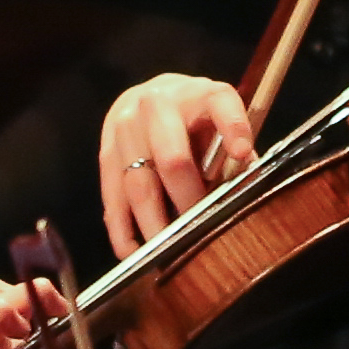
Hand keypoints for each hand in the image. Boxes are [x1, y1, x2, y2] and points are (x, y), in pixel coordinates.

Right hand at [96, 72, 256, 251]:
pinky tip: (134, 253)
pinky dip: (122, 230)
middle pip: (172, 158)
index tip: (243, 153)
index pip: (221, 104)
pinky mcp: (105, 153)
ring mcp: (125, 128)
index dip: (233, 128)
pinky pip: (112, 197)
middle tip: (198, 232)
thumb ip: (234, 155)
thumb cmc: (198, 118)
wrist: (152, 95)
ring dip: (153, 223)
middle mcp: (158, 105)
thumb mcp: (222, 123)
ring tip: (166, 253)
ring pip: (138, 184)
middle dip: (187, 200)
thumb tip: (241, 197)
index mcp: (199, 94)